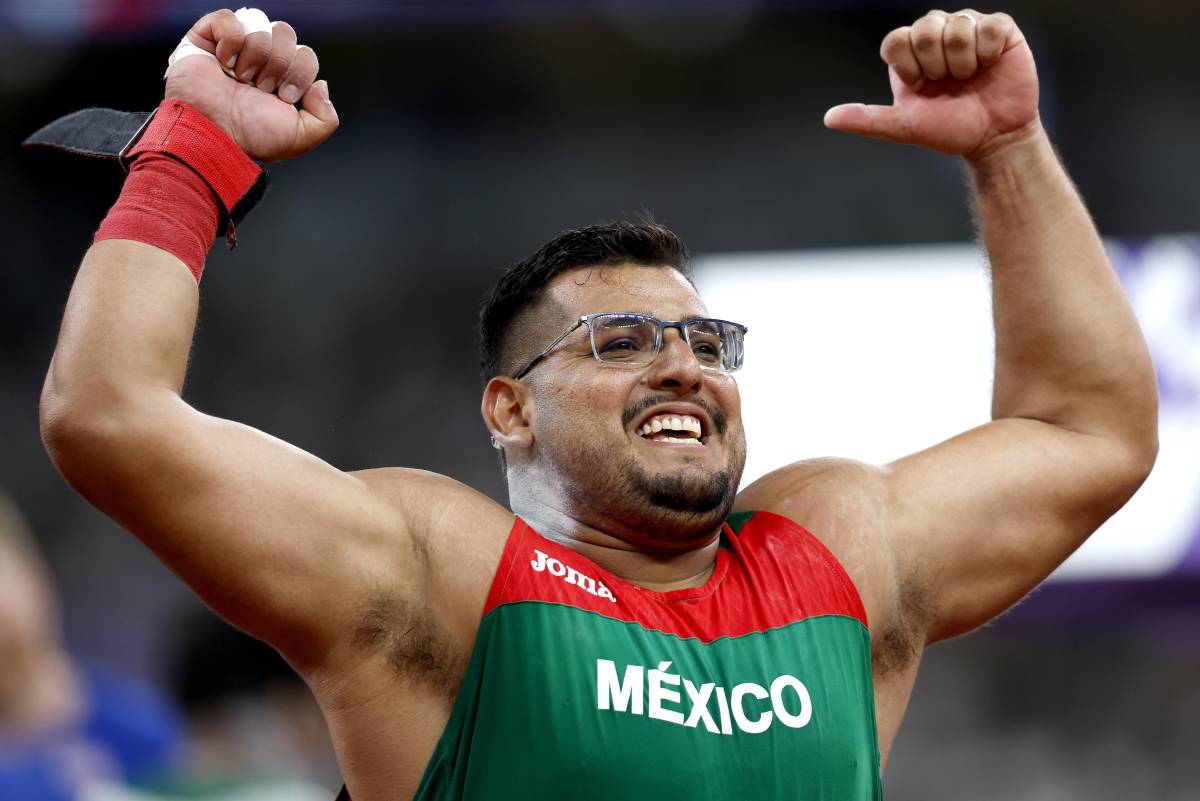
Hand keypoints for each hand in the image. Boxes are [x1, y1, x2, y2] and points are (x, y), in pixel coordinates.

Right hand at [163, 9, 337, 161]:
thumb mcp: (300, 137)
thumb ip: (325, 118)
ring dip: (255, 55)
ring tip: (241, 78)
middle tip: (261, 87)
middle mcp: (260, 59)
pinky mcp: (207, 37)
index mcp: (282, 78)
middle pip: (286, 33)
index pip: (306, 54)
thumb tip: (321, 86)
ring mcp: (234, 46)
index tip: (283, 97)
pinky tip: (223, 63)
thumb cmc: (250, 137)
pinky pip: (228, 18)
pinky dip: (231, 41)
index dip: (300, 73)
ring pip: (261, 22)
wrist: (214, 133)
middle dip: (279, 64)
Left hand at [824, 10, 1038, 159]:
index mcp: (909, 51)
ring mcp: (967, 27)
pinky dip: (987, 53)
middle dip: (937, 66)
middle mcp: (936, 32)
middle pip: (924, 29)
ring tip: (969, 77)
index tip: (921, 86)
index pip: (895, 40)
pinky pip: (990, 25)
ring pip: (957, 27)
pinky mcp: (999, 28)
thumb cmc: (949, 128)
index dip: (909, 66)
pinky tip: (989, 66)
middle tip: (948, 82)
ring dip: (963, 62)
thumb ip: (868, 119)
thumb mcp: (905, 126)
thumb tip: (829, 118)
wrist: (993, 136)